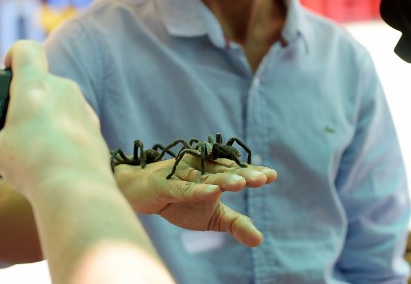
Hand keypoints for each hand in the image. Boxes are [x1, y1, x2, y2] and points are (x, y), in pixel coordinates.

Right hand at [0, 40, 111, 194]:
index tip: (7, 71)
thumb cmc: (33, 163)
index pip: (26, 50)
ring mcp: (82, 107)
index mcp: (35, 86)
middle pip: (42, 81)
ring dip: (45, 117)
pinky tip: (52, 157)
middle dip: (26, 99)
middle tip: (12, 123)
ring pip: (59, 102)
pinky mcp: (95, 127)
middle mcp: (62, 89)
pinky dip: (63, 133)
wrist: (75, 187)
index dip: (14, 55)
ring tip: (32, 146)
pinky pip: (74, 122)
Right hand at [113, 155, 277, 246]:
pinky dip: (198, 189)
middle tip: (262, 178)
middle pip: (225, 171)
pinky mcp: (166, 184)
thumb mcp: (211, 217)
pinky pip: (183, 187)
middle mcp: (200, 169)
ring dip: (223, 179)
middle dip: (244, 174)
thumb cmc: (178, 202)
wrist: (138, 193)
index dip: (253, 173)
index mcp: (213, 173)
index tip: (272, 175)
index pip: (237, 172)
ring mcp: (182, 174)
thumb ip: (236, 224)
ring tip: (241, 183)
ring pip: (206, 177)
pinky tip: (212, 192)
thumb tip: (260, 240)